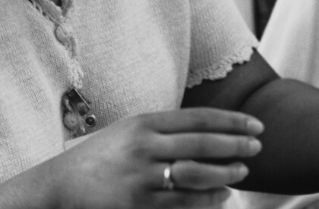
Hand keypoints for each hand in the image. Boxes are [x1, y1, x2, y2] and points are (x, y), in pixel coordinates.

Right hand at [41, 107, 263, 208]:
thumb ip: (161, 129)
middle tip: (258, 146)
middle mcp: (144, 146)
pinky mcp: (138, 203)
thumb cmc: (98, 158)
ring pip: (196, 173)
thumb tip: (207, 130)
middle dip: (235, 144)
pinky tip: (222, 195)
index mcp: (143, 123)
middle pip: (202, 143)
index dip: (231, 120)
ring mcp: (141, 176)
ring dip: (225, 172)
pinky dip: (206, 198)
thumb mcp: (128, 132)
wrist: (60, 187)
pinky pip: (182, 202)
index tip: (255, 123)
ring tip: (243, 171)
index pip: (198, 118)